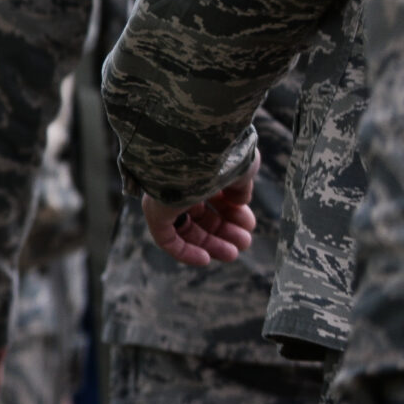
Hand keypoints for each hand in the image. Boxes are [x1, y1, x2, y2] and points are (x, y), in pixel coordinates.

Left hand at [140, 154, 256, 266]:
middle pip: (200, 215)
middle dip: (225, 231)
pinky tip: (205, 259)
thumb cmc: (222, 152)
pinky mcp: (153, 210)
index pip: (213, 196)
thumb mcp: (240, 167)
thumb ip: (240, 186)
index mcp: (198, 169)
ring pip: (186, 228)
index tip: (249, 223)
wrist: (196, 144)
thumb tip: (239, 201)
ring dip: (210, 244)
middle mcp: (178, 181)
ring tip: (234, 253)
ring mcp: (164, 195)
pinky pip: (165, 238)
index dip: (233, 213)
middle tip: (246, 242)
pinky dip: (184, 251)